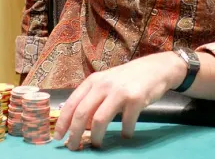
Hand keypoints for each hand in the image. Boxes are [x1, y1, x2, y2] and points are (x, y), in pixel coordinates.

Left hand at [54, 52, 185, 149]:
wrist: (156, 68)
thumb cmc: (128, 78)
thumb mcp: (107, 81)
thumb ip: (94, 97)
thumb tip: (77, 123)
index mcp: (94, 80)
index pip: (72, 103)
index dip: (62, 122)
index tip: (58, 137)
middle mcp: (104, 84)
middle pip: (81, 113)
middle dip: (75, 134)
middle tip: (74, 147)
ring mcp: (119, 91)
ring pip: (98, 120)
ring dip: (96, 138)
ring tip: (97, 144)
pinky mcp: (135, 99)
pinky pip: (125, 124)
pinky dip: (125, 133)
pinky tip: (126, 134)